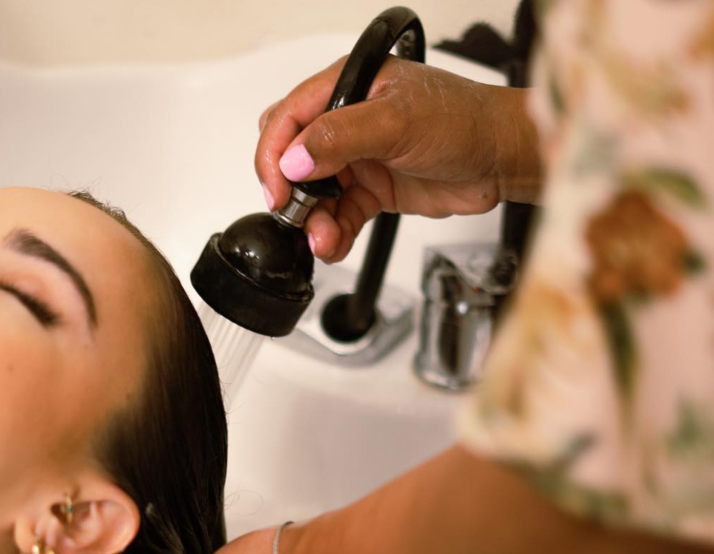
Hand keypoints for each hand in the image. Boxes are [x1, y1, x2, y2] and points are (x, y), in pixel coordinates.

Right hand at [256, 55, 539, 262]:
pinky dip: (333, 233)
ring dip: (313, 220)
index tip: (278, 190)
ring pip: (313, 194)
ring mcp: (358, 157)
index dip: (274, 156)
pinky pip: (338, 216)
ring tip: (324, 238)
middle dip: (290, 193)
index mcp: (346, 87)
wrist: (502, 160)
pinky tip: (335, 243)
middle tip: (298, 216)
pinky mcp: (372, 189)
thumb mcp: (397, 122)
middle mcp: (346, 121)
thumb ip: (340, 137)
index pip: (287, 119)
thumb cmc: (464, 122)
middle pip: (292, 160)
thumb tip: (293, 159)